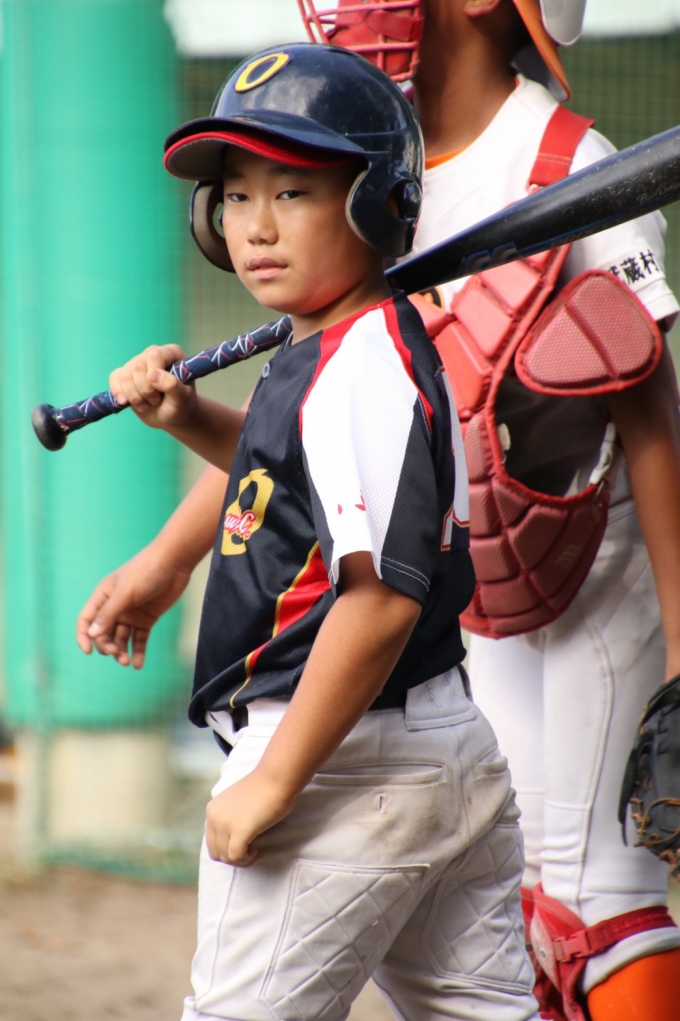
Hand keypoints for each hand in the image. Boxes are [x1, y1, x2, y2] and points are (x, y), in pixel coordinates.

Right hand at [76, 542, 191, 667]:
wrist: (174, 563)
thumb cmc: (146, 571)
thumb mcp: (125, 593)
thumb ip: (109, 614)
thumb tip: (92, 634)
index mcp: (103, 596)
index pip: (86, 620)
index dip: (84, 636)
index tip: (88, 651)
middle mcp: (115, 607)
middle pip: (104, 633)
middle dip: (107, 646)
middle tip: (117, 654)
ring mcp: (131, 614)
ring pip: (121, 638)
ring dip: (121, 651)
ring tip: (127, 662)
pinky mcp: (147, 619)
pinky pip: (139, 639)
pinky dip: (138, 652)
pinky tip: (138, 664)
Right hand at [109, 344, 195, 429]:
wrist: (170, 416)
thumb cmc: (180, 405)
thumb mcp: (182, 399)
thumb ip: (172, 385)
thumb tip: (152, 374)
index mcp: (171, 353)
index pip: (155, 355)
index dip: (153, 375)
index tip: (160, 393)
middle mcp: (152, 354)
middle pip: (137, 366)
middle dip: (145, 390)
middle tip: (156, 401)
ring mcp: (137, 363)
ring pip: (124, 375)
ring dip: (134, 396)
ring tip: (146, 405)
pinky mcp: (125, 374)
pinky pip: (114, 378)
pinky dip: (119, 393)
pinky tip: (126, 403)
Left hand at [205, 768, 295, 866]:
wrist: (276, 778)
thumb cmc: (263, 789)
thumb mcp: (236, 805)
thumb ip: (229, 819)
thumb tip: (232, 841)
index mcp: (212, 810)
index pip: (212, 842)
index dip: (227, 849)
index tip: (245, 845)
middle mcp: (213, 817)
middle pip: (216, 853)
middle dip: (234, 858)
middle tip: (251, 851)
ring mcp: (225, 824)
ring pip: (226, 858)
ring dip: (242, 860)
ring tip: (256, 851)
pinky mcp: (239, 831)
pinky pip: (237, 857)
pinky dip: (247, 859)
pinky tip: (258, 851)